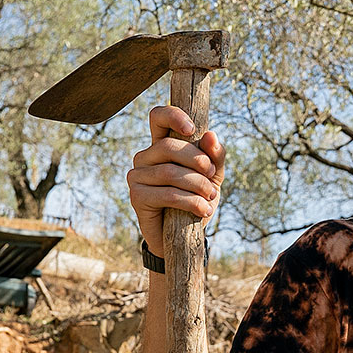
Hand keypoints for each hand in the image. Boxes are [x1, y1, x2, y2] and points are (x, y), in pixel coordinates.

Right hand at [126, 105, 224, 251]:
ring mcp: (137, 175)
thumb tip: (211, 135)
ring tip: (210, 198)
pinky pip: (168, 194)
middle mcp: (145, 156)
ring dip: (198, 185)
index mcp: (162, 144)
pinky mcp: (137, 196)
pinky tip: (202, 210)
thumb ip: (215, 156)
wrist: (185, 236)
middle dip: (197, 161)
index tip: (192, 130)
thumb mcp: (213, 176)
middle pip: (169, 146)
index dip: (173, 116)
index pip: (158, 117)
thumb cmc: (197, 199)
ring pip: (170, 172)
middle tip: (212, 177)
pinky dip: (190, 202)